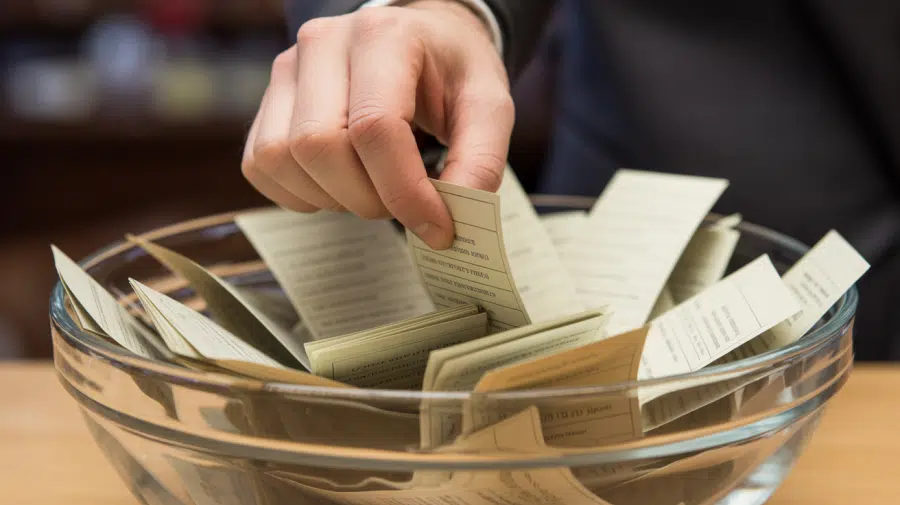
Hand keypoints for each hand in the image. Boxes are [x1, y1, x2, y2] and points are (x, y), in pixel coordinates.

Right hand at [242, 0, 513, 248]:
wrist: (418, 38)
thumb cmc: (450, 71)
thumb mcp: (487, 106)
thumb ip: (479, 161)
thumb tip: (454, 218)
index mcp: (385, 35)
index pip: (375, 126)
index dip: (405, 192)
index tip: (437, 227)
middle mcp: (324, 43)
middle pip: (320, 146)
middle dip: (367, 198)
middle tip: (403, 203)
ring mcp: (287, 69)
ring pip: (282, 158)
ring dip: (332, 198)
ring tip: (373, 190)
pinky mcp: (268, 101)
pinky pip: (261, 165)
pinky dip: (300, 194)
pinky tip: (340, 185)